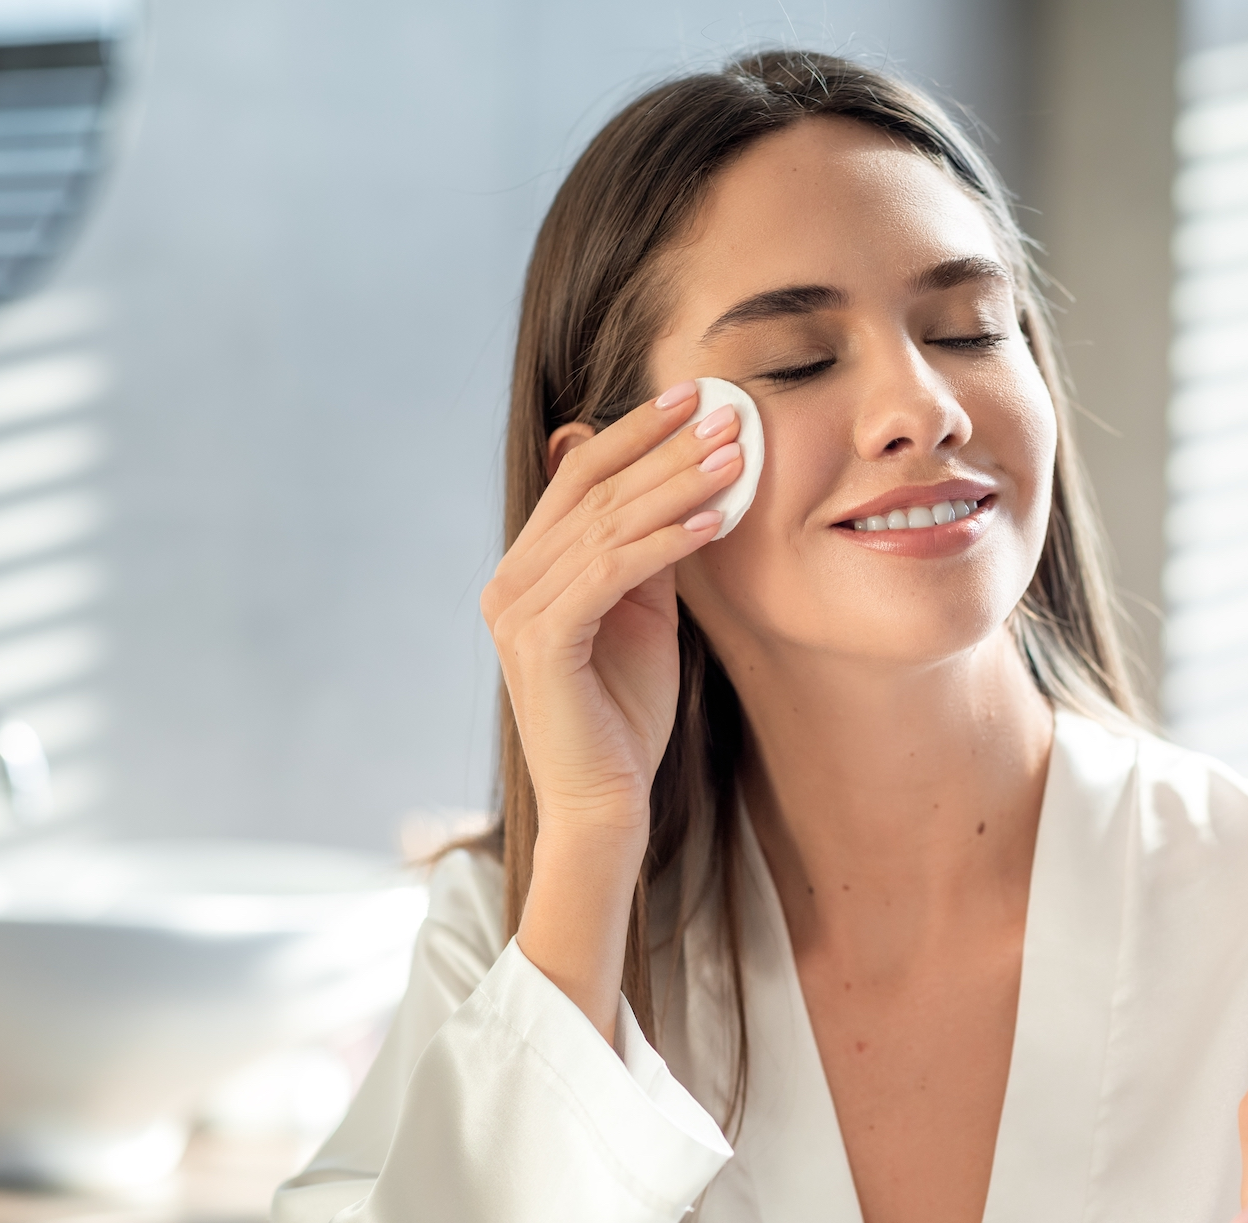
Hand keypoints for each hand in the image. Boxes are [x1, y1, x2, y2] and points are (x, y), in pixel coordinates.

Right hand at [479, 382, 744, 1030]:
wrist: (604, 802)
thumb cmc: (625, 712)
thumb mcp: (644, 613)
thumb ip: (647, 551)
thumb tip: (678, 482)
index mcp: (528, 567)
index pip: (582, 476)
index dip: (637, 431)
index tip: (697, 395)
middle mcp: (510, 580)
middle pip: (593, 488)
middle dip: (665, 446)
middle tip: (728, 413)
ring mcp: (517, 611)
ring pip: (605, 525)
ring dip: (676, 485)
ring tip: (736, 458)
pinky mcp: (542, 643)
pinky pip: (607, 574)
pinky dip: (661, 544)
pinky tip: (711, 523)